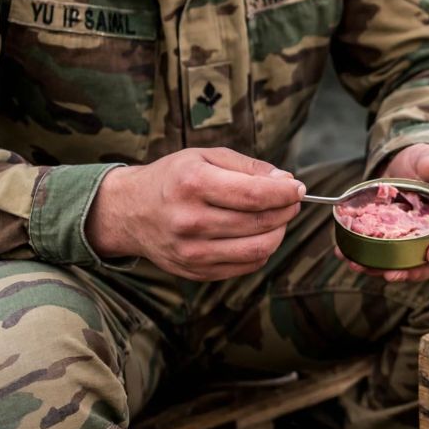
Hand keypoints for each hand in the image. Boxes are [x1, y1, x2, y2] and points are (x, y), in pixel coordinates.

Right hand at [86, 147, 305, 280]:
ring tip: (276, 218)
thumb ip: (249, 167)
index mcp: (192, 184)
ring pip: (258, 249)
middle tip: (290, 201)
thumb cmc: (173, 179)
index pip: (255, 194)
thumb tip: (287, 182)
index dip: (286, 193)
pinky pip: (246, 266)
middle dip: (286, 211)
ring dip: (278, 233)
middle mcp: (190, 220)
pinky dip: (261, 250)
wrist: (129, 212)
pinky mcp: (196, 271)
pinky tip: (256, 235)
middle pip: (260, 223)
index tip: (298, 189)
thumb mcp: (205, 157)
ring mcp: (192, 251)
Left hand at [338, 144, 428, 282]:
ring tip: (360, 267)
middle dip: (413, 272)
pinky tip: (348, 257)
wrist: (408, 165)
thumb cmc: (424, 161)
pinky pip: (387, 256)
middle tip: (392, 275)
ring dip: (384, 270)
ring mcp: (417, 240)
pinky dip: (368, 260)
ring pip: (407, 264)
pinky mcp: (397, 241)